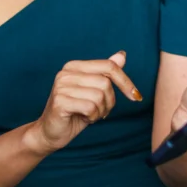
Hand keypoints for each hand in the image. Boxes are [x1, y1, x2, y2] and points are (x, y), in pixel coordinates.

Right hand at [25, 51, 141, 155]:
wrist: (51, 132)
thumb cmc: (75, 111)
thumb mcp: (93, 91)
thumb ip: (105, 72)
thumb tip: (122, 55)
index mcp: (74, 66)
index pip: (108, 66)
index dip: (125, 81)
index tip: (135, 96)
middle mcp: (66, 73)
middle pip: (106, 83)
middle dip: (110, 102)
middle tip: (100, 111)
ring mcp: (61, 86)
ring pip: (99, 96)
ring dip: (100, 111)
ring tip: (90, 114)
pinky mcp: (60, 101)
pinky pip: (90, 107)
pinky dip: (93, 117)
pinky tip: (84, 118)